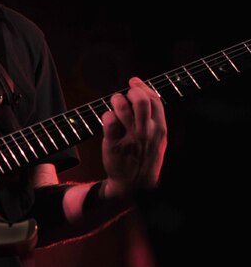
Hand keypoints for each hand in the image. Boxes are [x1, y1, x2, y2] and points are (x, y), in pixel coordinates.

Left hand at [102, 77, 167, 196]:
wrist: (134, 185)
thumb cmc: (145, 157)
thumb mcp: (158, 140)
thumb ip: (153, 119)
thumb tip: (144, 94)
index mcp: (160, 129)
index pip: (154, 100)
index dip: (143, 86)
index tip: (133, 81)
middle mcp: (146, 132)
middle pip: (140, 99)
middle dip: (130, 91)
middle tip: (123, 95)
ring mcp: (130, 138)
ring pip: (122, 107)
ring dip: (115, 100)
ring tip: (114, 104)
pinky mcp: (114, 144)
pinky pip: (108, 121)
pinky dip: (106, 115)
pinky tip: (107, 118)